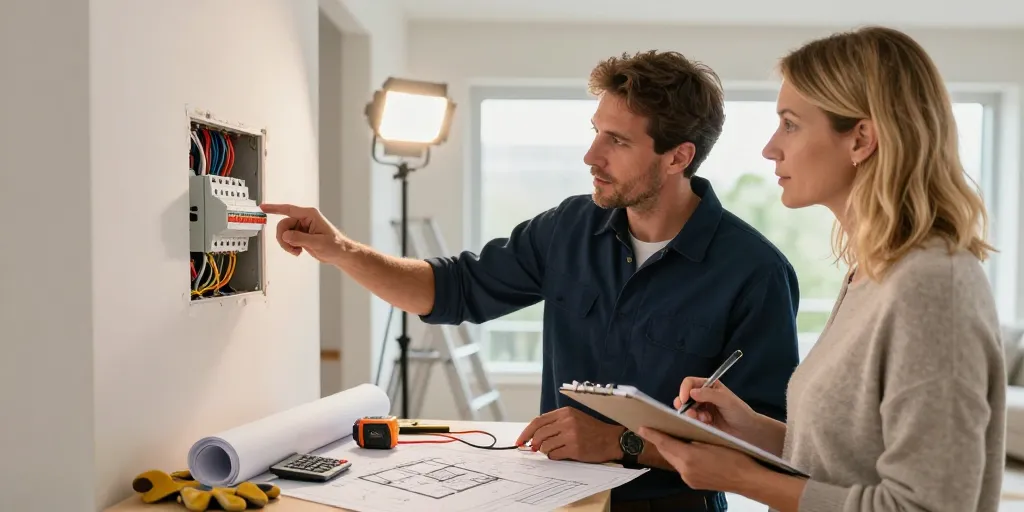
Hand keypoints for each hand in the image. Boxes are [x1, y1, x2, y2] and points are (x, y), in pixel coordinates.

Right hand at [260, 203, 346, 264]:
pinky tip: (299, 251)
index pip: (288, 209)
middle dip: (284, 238)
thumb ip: (300, 238)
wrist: (339, 254)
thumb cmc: (335, 245)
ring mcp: (301, 228)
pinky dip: (290, 247)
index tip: (263, 207)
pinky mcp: (300, 235)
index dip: (274, 208)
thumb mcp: (318, 242)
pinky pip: (287, 239)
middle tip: (292, 249)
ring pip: (284, 233)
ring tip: (297, 251)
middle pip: (283, 225)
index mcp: (310, 215)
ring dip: (287, 244)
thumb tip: (286, 235)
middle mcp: (304, 219)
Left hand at [515, 407, 623, 462]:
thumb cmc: (592, 430)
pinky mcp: (575, 449)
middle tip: (534, 448)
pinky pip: (554, 455)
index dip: (526, 432)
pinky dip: (554, 456)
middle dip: (533, 443)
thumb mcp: (574, 418)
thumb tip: (534, 435)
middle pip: (539, 434)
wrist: (612, 439)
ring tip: (554, 450)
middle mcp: (567, 422)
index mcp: (565, 412)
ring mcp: (571, 435)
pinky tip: (561, 454)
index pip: (538, 421)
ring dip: (545, 450)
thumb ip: (556, 423)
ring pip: (545, 445)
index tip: (520, 440)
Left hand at [638, 427, 761, 492]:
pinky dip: (679, 458)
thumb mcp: (713, 440)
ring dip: (670, 450)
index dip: (653, 434)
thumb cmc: (734, 456)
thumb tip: (680, 431)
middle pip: (666, 452)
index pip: (665, 443)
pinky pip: (681, 468)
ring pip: (673, 460)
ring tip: (667, 438)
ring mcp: (689, 479)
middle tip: (653, 429)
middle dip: (660, 441)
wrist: (747, 480)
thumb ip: (693, 436)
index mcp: (689, 457)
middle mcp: (685, 470)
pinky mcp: (693, 484)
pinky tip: (682, 451)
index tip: (642, 427)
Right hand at [675, 377, 757, 438]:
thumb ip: (709, 394)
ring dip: (691, 414)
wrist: (747, 431)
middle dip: (685, 405)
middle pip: (684, 396)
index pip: (690, 383)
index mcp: (709, 386)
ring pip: (686, 409)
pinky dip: (696, 422)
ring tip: (702, 419)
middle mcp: (703, 395)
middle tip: (690, 413)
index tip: (684, 399)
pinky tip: (707, 423)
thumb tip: (691, 392)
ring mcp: (702, 408)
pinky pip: (691, 420)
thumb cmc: (740, 412)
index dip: (684, 390)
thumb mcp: (726, 400)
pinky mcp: (701, 420)